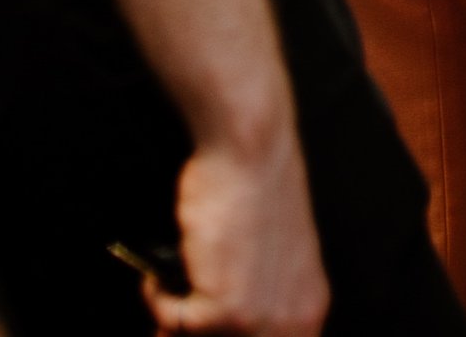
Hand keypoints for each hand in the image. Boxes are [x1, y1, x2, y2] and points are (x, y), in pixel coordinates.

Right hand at [151, 116, 325, 335]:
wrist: (251, 148)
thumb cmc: (257, 182)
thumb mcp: (275, 250)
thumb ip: (260, 292)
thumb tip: (220, 318)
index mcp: (309, 308)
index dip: (227, 336)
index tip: (201, 328)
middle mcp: (292, 324)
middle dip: (196, 332)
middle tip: (172, 323)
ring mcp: (260, 321)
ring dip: (174, 319)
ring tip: (163, 294)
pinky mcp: (227, 311)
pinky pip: (176, 323)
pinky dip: (158, 300)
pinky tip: (157, 277)